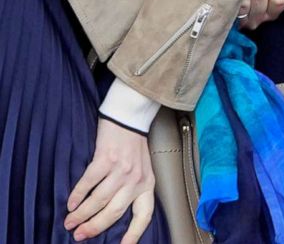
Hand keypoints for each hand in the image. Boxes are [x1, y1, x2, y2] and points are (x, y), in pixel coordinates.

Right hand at [63, 119, 155, 242]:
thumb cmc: (132, 146)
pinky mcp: (107, 159)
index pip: (144, 214)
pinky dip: (78, 195)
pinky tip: (71, 203)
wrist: (129, 117)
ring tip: (70, 222)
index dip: (134, 233)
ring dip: (82, 214)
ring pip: (100, 200)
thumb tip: (109, 213)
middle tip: (79, 235)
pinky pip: (89, 183)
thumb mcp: (141, 169)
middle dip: (95, 226)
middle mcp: (137, 179)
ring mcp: (122, 169)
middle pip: (115, 212)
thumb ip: (130, 189)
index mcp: (147, 184)